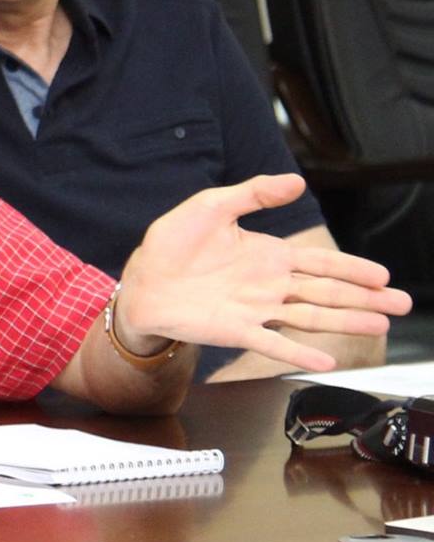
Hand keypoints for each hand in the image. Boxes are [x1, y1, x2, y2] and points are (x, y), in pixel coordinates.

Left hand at [119, 174, 412, 371]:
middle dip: (366, 298)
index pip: (321, 262)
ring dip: (345, 322)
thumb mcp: (212, 206)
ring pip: (310, 317)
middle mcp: (268, 285)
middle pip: (327, 291)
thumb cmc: (172, 243)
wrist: (140, 279)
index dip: (353, 268)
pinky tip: (325, 360)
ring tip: (380, 326)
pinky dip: (298, 352)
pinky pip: (273, 343)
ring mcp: (255, 309)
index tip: (383, 275)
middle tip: (400, 304)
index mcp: (268, 254)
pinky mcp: (235, 330)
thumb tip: (296, 181)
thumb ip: (253, 192)